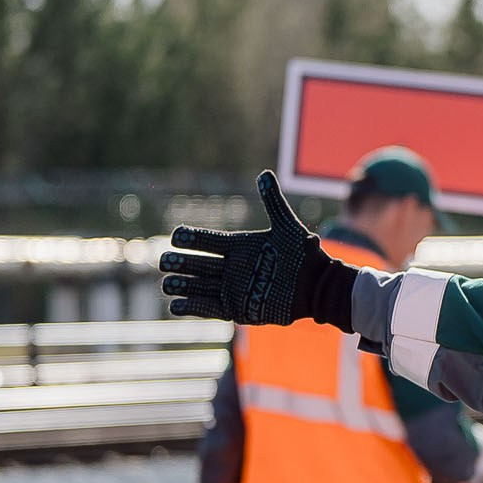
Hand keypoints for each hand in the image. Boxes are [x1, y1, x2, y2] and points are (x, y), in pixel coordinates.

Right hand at [160, 172, 358, 330]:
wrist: (317, 286)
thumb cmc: (303, 256)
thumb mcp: (287, 227)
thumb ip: (273, 202)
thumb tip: (264, 174)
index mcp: (239, 247)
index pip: (208, 241)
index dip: (191, 238)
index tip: (177, 235)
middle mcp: (232, 268)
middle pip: (198, 264)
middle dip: (180, 263)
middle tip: (165, 261)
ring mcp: (233, 289)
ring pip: (198, 285)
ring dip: (182, 285)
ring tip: (167, 283)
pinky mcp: (237, 309)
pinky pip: (209, 308)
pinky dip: (192, 307)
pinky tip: (176, 305)